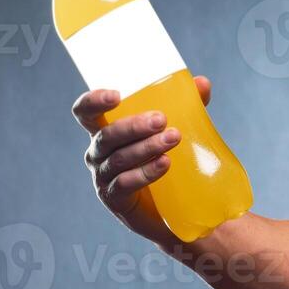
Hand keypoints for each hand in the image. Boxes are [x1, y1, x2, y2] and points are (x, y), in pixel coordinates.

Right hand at [72, 76, 212, 243]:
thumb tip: (202, 83)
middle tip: (161, 119)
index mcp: (106, 130)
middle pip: (106, 135)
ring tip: (173, 139)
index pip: (86, 113)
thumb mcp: (177, 128)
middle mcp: (98, 153)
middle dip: (133, 126)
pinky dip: (144, 173)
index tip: (117, 95)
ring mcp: (103, 177)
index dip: (93, 101)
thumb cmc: (167, 158)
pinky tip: (164, 164)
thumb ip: (188, 105)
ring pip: (118, 159)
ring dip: (145, 147)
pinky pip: (124, 184)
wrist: (175, 206)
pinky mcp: (115, 199)